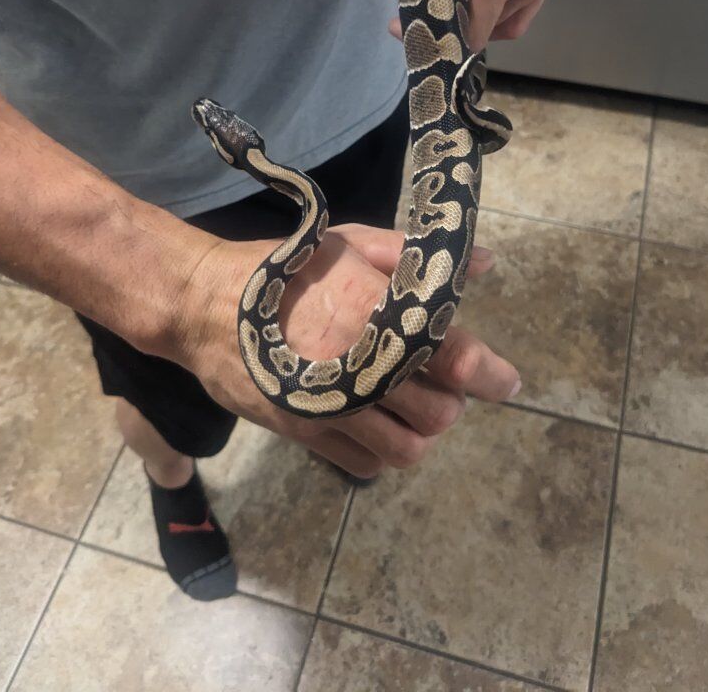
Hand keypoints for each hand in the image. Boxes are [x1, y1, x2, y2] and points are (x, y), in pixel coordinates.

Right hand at [172, 224, 519, 478]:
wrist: (202, 304)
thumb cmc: (282, 267)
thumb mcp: (346, 241)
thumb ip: (412, 255)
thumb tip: (483, 261)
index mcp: (374, 311)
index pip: (453, 357)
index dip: (490, 373)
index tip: (505, 380)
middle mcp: (359, 365)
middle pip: (439, 413)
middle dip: (451, 400)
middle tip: (440, 380)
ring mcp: (330, 405)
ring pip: (407, 449)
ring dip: (420, 432)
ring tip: (410, 406)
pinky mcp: (303, 431)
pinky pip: (365, 465)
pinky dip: (382, 451)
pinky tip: (375, 422)